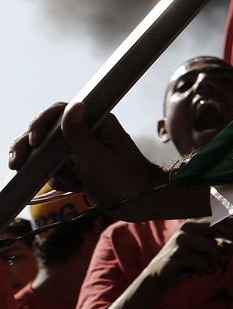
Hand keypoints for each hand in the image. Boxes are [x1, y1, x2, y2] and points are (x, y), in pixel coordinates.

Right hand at [9, 102, 165, 207]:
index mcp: (97, 121)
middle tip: (18, 164)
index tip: (34, 142)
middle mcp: (87, 131)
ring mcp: (81, 148)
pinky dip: (59, 178)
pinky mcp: (77, 164)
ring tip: (69, 181)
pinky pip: (55, 168)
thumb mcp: (98, 158)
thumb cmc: (124, 179)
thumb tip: (73, 105)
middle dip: (32, 149)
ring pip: (48, 152)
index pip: (59, 111)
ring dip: (50, 169)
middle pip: (47, 132)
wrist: (138, 202)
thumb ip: (79, 135)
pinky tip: (74, 186)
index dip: (41, 123)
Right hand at [143, 217, 232, 289]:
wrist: (160, 276)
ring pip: (211, 248)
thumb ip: (221, 247)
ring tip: (206, 267)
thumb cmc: (187, 261)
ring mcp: (181, 240)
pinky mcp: (177, 254)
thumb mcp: (206, 252)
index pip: (219, 218)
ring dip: (213, 261)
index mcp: (194, 224)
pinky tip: (190, 271)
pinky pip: (202, 263)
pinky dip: (202, 269)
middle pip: (217, 225)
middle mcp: (187, 228)